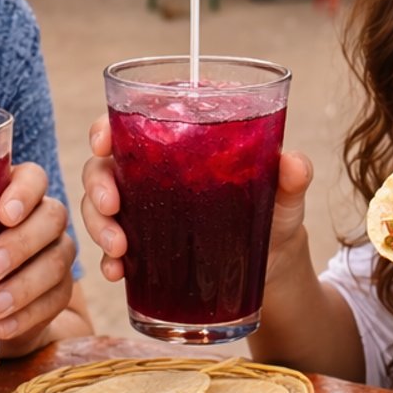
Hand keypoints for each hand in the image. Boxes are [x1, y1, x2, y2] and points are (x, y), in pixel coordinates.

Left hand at [0, 162, 73, 354]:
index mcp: (12, 192)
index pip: (33, 178)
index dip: (25, 192)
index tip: (3, 215)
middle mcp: (42, 216)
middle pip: (51, 217)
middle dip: (20, 244)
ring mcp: (56, 252)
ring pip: (58, 260)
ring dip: (24, 286)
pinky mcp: (59, 290)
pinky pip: (57, 299)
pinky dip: (28, 315)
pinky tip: (1, 328)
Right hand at [81, 115, 314, 288]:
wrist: (273, 270)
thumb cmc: (275, 216)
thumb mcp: (284, 196)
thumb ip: (291, 178)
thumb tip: (295, 163)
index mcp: (181, 141)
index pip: (133, 121)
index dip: (106, 126)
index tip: (102, 141)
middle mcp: (154, 170)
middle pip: (106, 163)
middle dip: (97, 182)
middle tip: (110, 204)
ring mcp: (144, 208)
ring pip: (99, 204)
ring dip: (98, 224)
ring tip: (118, 248)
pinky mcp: (144, 246)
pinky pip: (111, 248)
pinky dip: (107, 260)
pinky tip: (116, 271)